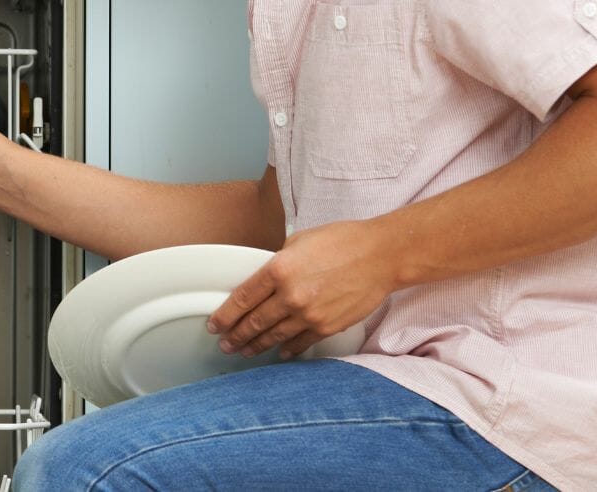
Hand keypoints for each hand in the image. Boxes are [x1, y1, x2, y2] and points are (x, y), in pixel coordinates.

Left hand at [206, 219, 395, 359]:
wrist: (381, 256)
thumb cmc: (342, 241)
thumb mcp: (299, 242)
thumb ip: (278, 262)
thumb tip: (266, 279)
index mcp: (278, 269)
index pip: (242, 299)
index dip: (225, 316)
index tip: (215, 325)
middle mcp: (290, 295)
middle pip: (254, 322)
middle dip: (236, 336)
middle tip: (225, 345)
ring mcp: (309, 315)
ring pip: (274, 336)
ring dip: (256, 346)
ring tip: (244, 351)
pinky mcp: (327, 327)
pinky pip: (301, 343)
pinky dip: (287, 350)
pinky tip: (279, 353)